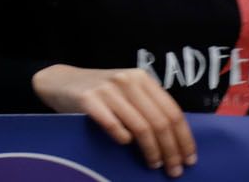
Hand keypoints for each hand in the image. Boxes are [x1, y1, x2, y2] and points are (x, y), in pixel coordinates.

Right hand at [32, 65, 195, 177]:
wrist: (60, 81)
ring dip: (151, 151)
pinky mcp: (88, 99)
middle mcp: (127, 80)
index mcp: (142, 78)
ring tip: (153, 164)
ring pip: (141, 127)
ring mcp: (107, 89)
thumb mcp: (127, 92)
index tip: (189, 159)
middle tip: (173, 170)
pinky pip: (114, 126)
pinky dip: (123, 139)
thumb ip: (148, 107)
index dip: (184, 139)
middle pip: (159, 122)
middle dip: (171, 150)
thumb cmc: (99, 93)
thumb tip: (177, 142)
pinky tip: (125, 145)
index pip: (173, 112)